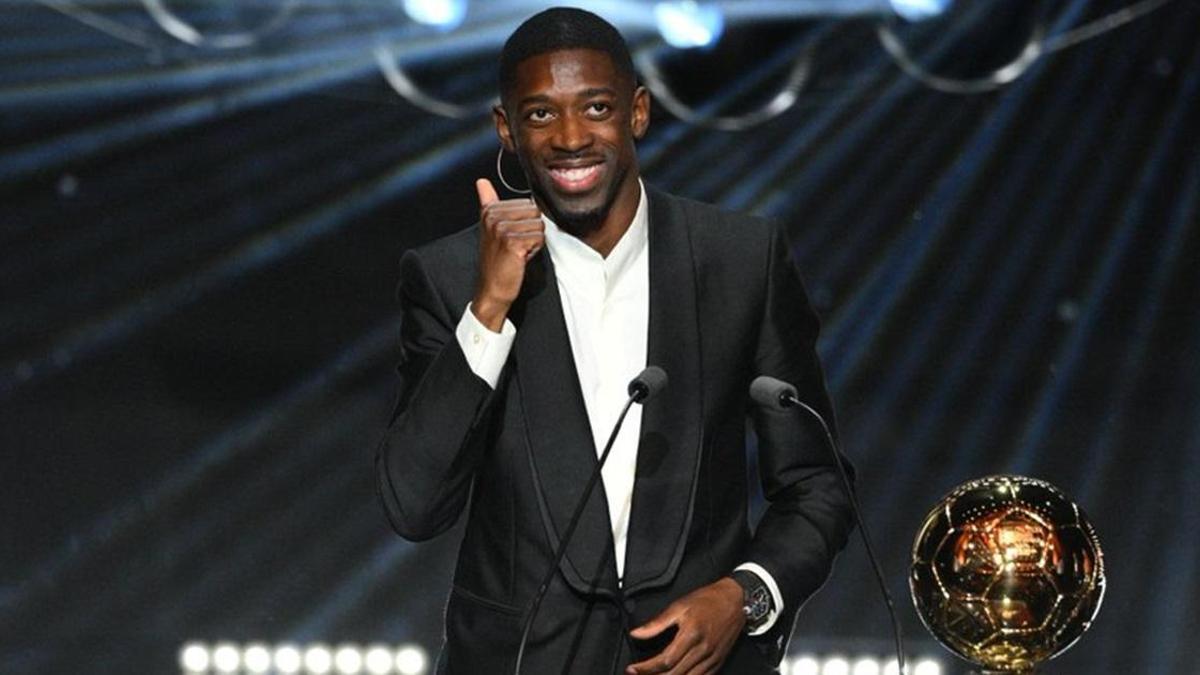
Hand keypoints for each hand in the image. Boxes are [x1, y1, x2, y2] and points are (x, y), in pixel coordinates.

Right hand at [472, 178, 543, 330]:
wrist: (493, 289)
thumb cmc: (496, 260)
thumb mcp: (490, 228)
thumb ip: (488, 202)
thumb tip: (481, 181)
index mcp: (490, 211)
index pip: (527, 203)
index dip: (525, 222)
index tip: (511, 236)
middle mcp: (494, 217)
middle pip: (534, 212)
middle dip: (531, 230)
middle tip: (516, 246)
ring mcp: (502, 229)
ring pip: (539, 225)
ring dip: (533, 241)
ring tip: (518, 252)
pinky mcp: (512, 243)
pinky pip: (539, 237)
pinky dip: (535, 250)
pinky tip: (521, 258)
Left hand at [626, 578, 745, 674]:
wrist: (736, 601)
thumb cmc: (708, 601)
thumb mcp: (679, 606)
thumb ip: (657, 623)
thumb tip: (637, 633)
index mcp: (691, 634)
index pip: (664, 660)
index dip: (646, 668)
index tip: (633, 669)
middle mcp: (702, 649)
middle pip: (674, 674)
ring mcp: (711, 658)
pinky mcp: (718, 662)